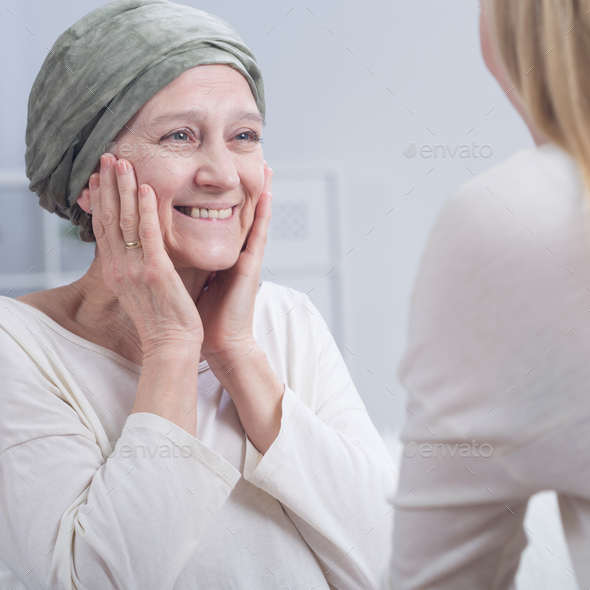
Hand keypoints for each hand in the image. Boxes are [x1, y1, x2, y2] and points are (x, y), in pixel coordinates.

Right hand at [86, 153, 203, 356]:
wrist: (171, 345)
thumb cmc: (163, 318)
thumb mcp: (142, 289)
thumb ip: (139, 264)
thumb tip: (145, 244)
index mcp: (116, 271)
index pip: (103, 228)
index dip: (100, 199)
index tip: (99, 176)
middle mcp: (119, 267)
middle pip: (109, 218)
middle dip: (107, 186)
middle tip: (107, 158)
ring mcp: (135, 269)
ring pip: (125, 220)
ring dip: (123, 189)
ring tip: (122, 163)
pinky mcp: (155, 272)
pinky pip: (148, 234)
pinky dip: (145, 210)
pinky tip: (146, 189)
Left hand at [196, 163, 272, 363]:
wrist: (218, 343)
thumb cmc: (200, 317)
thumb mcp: (183, 280)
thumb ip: (176, 260)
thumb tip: (155, 246)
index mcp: (213, 254)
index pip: (210, 215)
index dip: (212, 192)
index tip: (212, 170)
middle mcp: (231, 251)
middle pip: (232, 210)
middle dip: (236, 184)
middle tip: (241, 156)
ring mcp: (243, 258)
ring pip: (249, 216)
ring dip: (257, 189)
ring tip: (264, 164)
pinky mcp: (250, 267)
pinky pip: (258, 234)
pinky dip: (262, 213)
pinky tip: (268, 192)